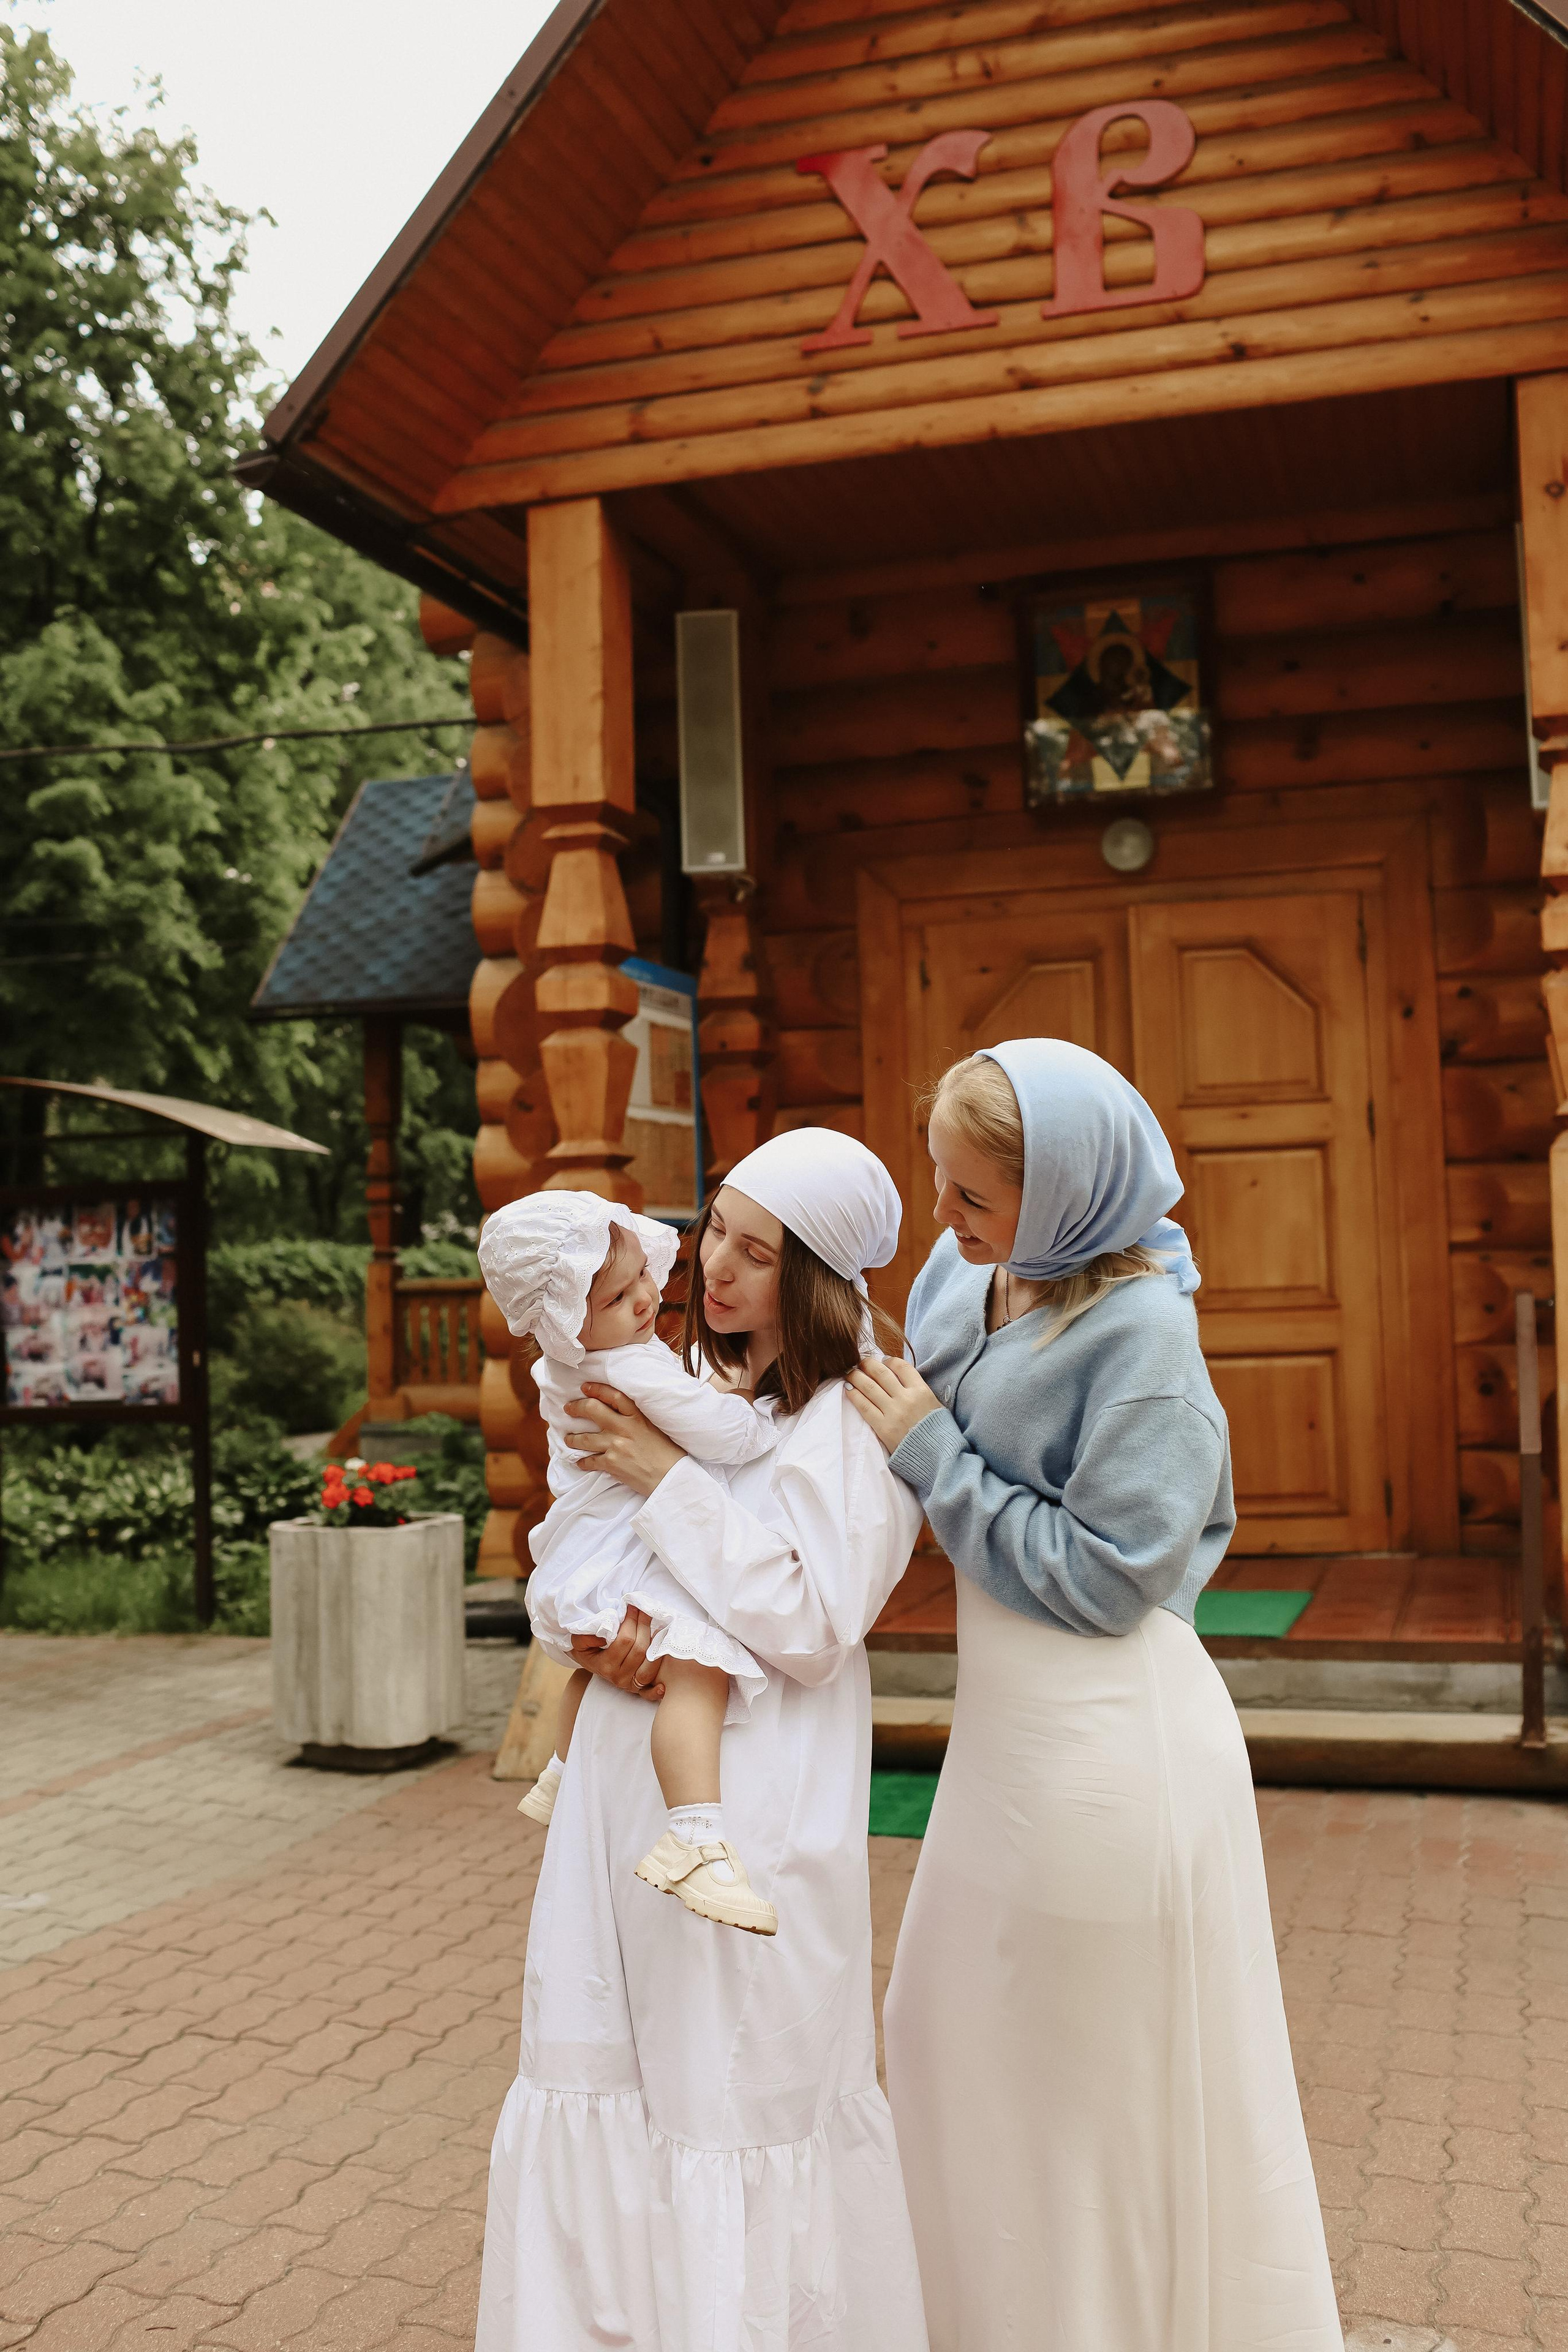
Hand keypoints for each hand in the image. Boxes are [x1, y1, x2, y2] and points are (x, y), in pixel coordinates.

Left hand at [563, 1381, 683, 1495]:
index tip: (585, 1388)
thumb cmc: (667, 1452)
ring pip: (585, 1438)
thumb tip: (618, 1412)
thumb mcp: (654, 1427)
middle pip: (593, 1410)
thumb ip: (636, 1418)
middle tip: (568, 1409)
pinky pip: (590, 1461)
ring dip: (573, 1439)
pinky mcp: (612, 1464)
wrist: (670, 1477)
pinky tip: (580, 1462)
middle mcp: (624, 1428)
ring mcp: (616, 1446)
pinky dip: (583, 1462)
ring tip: (568, 1439)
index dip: (596, 1389)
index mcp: (637, 1416)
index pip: (613, 1395)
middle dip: (576, 1408)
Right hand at [570, 1608, 663, 1699]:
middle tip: (645, 1610)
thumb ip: (588, 1635)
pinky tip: (662, 1686)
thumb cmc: (586, 1648)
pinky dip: (655, 1691)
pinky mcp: (636, 1688)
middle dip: (644, 1626)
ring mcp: (629, 1684)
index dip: (632, 1621)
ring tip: (659, 1628)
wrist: (588, 1661)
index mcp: (605, 1665)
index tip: (633, 1606)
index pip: (625, 1641)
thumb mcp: (579, 1640)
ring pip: (649, 1667)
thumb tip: (607, 1630)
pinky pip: (648, 1692)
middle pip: (640, 1650)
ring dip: (657, 1647)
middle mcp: (618, 1677)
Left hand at [846, 1355, 943, 1455]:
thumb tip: (900, 1378)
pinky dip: (854, 1395)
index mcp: (921, 1390)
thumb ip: (918, 1390)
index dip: (888, 1360)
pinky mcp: (883, 1427)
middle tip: (859, 1362)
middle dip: (867, 1364)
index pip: (901, 1366)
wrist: (937, 1457)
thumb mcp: (934, 1404)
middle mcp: (906, 1398)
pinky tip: (848, 1389)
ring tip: (849, 1372)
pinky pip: (864, 1406)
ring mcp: (893, 1413)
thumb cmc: (937, 1431)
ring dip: (856, 1377)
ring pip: (869, 1387)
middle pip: (881, 1373)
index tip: (881, 1360)